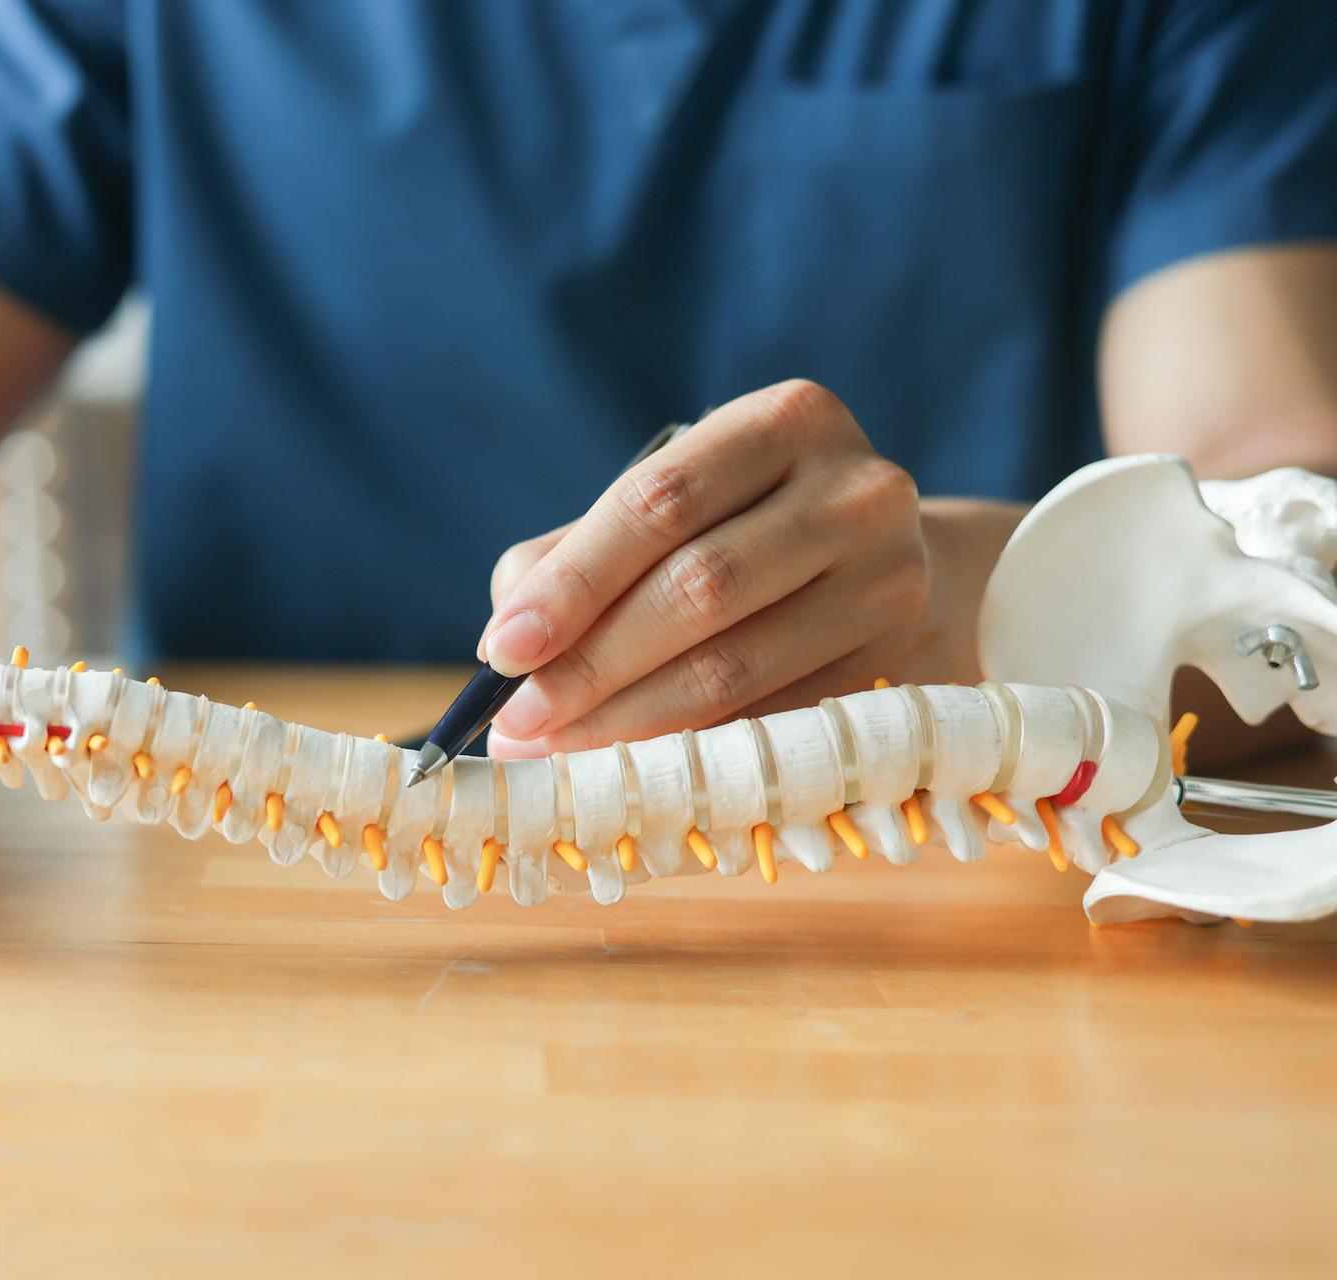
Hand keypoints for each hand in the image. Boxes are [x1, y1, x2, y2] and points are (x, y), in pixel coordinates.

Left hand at [480, 380, 936, 757]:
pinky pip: (772, 724)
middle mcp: (854, 490)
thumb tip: (501, 651)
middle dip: (592, 665)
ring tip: (555, 751)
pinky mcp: (894, 663)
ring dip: (628, 722)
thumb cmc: (740, 527)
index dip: (573, 582)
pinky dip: (690, 751)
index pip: (658, 502)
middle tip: (518, 722)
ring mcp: (889, 579)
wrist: (879, 562)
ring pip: (736, 666)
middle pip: (700, 588)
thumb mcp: (669, 509)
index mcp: (784, 422)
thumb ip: (573, 558)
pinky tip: (632, 767)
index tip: (502, 651)